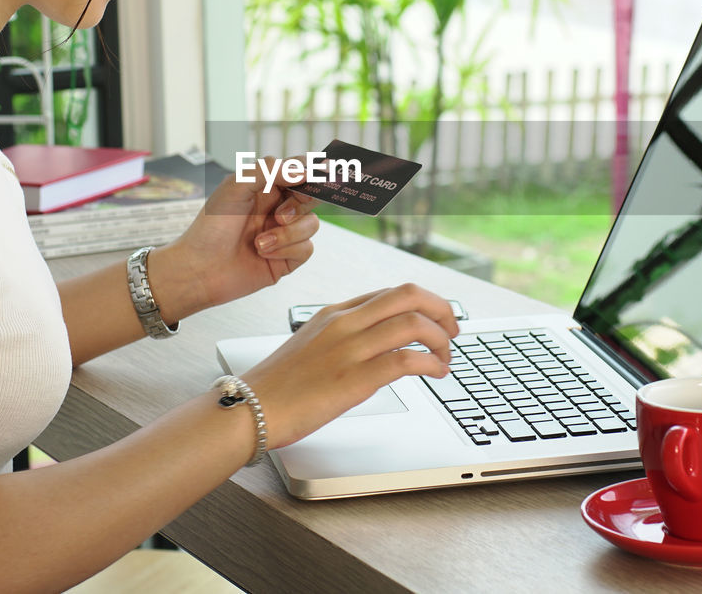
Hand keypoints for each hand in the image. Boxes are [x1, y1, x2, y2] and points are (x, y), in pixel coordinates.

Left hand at [150, 156, 320, 319]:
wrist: (200, 270)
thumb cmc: (210, 228)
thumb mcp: (235, 187)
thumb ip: (269, 171)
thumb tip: (303, 170)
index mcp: (265, 187)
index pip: (297, 171)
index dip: (311, 170)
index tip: (323, 171)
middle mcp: (277, 208)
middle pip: (311, 197)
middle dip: (301, 204)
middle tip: (280, 215)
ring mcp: (284, 234)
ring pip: (312, 224)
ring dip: (287, 233)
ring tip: (260, 241)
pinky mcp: (287, 258)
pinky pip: (306, 248)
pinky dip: (287, 249)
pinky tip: (264, 253)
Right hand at [241, 284, 459, 448]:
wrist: (248, 409)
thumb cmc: (278, 386)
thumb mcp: (312, 345)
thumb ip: (344, 338)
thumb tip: (379, 344)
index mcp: (335, 313)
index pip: (391, 292)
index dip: (424, 303)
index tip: (437, 320)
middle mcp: (344, 323)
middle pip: (409, 295)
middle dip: (441, 309)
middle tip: (453, 330)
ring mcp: (349, 349)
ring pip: (413, 323)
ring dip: (440, 339)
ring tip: (446, 358)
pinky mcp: (354, 379)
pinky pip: (406, 359)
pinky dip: (430, 363)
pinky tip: (435, 373)